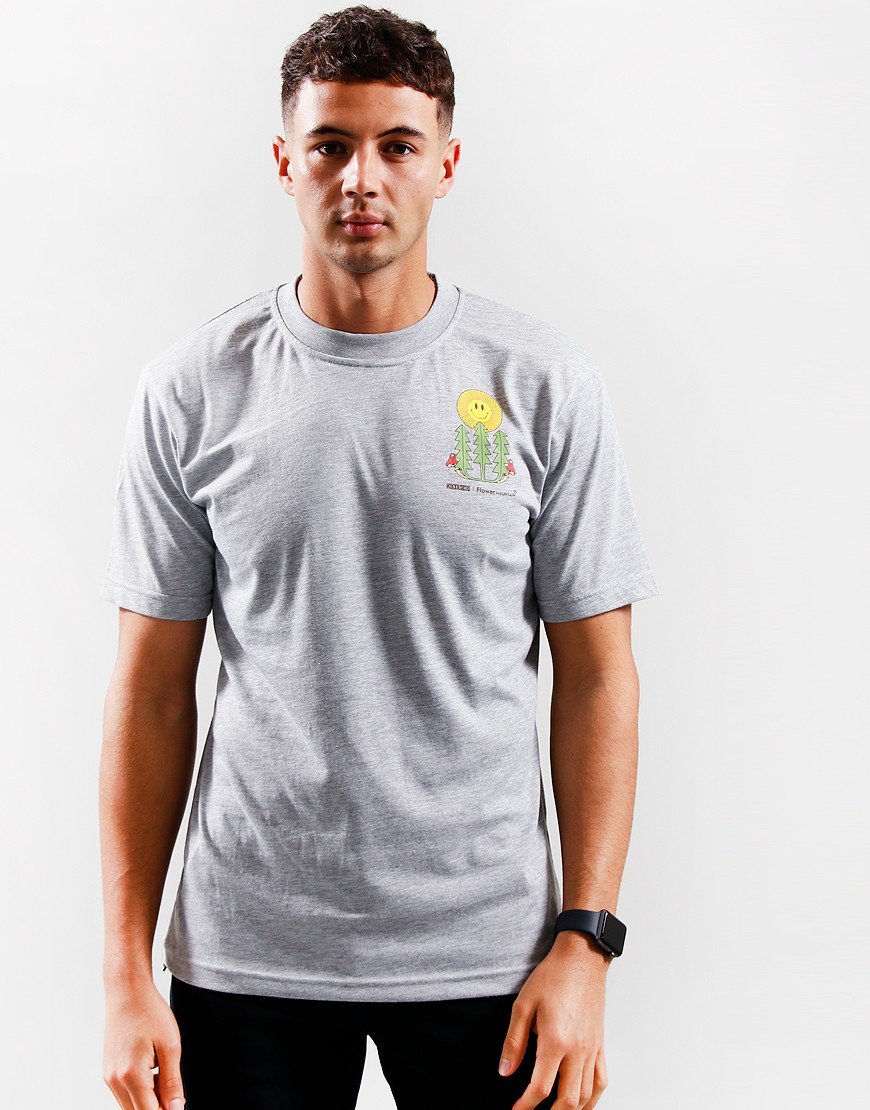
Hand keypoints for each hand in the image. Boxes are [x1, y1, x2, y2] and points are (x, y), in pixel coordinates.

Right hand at [103, 977, 184, 1108]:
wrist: (127, 991)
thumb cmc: (149, 1012)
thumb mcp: (170, 1046)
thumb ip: (172, 1082)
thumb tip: (176, 1108)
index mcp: (131, 1076)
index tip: (178, 1105)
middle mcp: (115, 1080)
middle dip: (157, 1108)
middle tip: (175, 1094)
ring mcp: (109, 1076)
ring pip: (129, 1105)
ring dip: (148, 1101)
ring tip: (164, 1076)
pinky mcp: (108, 1070)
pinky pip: (124, 1093)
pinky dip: (139, 1091)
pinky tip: (153, 1072)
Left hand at [498, 931, 609, 1107]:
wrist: (581, 957)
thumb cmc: (553, 975)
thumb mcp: (524, 1004)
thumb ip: (514, 1041)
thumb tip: (505, 1070)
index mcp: (556, 1040)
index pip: (541, 1087)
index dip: (526, 1105)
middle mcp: (578, 1049)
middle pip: (568, 1100)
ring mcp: (592, 1048)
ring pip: (587, 1095)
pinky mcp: (601, 1044)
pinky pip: (601, 1080)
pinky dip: (593, 1098)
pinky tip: (582, 1102)